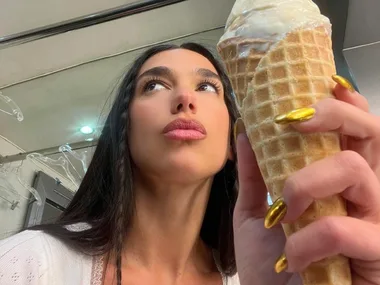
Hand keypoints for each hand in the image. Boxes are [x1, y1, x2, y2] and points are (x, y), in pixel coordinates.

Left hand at [233, 75, 379, 284]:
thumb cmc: (268, 267)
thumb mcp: (254, 215)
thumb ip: (254, 174)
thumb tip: (244, 131)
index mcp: (334, 182)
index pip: (353, 132)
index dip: (344, 103)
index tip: (319, 86)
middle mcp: (361, 195)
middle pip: (371, 133)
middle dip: (334, 115)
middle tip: (294, 120)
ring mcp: (373, 223)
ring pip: (357, 171)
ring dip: (307, 183)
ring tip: (285, 210)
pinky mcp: (376, 255)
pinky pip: (346, 228)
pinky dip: (309, 239)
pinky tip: (291, 257)